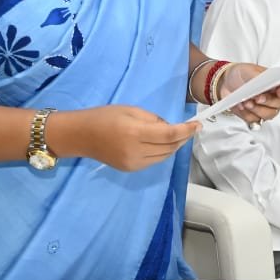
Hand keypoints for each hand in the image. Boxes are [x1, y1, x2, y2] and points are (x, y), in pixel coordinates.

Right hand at [57, 105, 198, 171]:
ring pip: (164, 156)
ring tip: (176, 134)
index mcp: (135, 133)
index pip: (169, 134)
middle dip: (183, 138)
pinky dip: (162, 152)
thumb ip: (153, 119)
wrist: (81, 135)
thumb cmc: (105, 116)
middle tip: (189, 128)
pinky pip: (154, 161)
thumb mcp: (131, 110)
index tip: (198, 125)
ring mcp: (133, 163)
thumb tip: (171, 128)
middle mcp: (136, 151)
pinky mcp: (130, 169)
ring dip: (174, 146)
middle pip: (169, 147)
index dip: (187, 130)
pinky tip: (161, 143)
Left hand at [218, 62, 279, 125]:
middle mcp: (274, 97)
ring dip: (257, 109)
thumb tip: (261, 83)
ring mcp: (266, 108)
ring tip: (246, 102)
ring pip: (269, 114)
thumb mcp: (248, 70)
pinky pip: (254, 120)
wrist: (227, 82)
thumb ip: (257, 77)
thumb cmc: (242, 74)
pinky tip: (241, 106)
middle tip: (257, 97)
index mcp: (276, 82)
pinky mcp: (255, 116)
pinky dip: (246, 114)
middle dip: (268, 101)